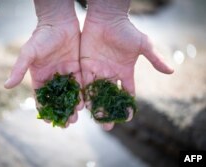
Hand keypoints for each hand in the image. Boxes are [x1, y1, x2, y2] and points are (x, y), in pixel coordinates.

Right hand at [4, 0, 83, 126]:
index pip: (41, 97)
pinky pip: (80, 83)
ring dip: (72, 106)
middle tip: (67, 123)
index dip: (44, 109)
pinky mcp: (77, 68)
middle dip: (61, 111)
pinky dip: (81, 94)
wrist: (59, 22)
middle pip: (57, 98)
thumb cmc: (41, 37)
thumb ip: (18, 69)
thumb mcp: (28, 53)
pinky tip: (84, 104)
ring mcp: (66, 73)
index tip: (48, 121)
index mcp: (40, 76)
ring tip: (75, 118)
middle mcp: (53, 77)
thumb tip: (5, 86)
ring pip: (69, 94)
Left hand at [80, 1, 173, 130]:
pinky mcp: (86, 66)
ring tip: (96, 121)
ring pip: (96, 93)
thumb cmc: (126, 31)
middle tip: (108, 126)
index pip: (127, 93)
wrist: (107, 19)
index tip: (128, 117)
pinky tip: (84, 106)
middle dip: (109, 111)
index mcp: (125, 72)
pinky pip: (85, 83)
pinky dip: (85, 94)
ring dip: (96, 106)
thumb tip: (171, 71)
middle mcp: (111, 75)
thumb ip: (154, 59)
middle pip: (110, 97)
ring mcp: (98, 71)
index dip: (128, 105)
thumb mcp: (143, 45)